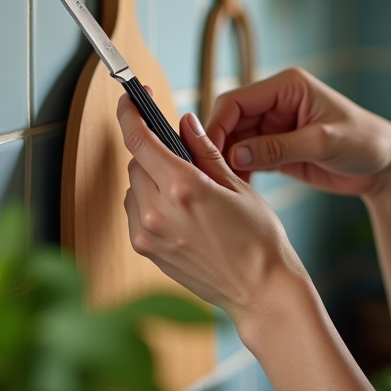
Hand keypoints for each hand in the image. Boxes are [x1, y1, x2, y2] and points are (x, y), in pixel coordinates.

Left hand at [116, 89, 302, 320]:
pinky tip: (180, 210)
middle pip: (137, 162)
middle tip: (181, 153)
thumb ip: (206, 152)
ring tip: (187, 189)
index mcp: (183, 188)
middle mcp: (157, 212)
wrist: (260, 291)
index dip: (131, 113)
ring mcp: (148, 235)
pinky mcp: (146, 252)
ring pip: (134, 187)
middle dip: (154, 150)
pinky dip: (149, 202)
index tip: (131, 99)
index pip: (140, 140)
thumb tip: (186, 122)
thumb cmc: (259, 240)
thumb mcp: (238, 186)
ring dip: (151, 178)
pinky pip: (135, 212)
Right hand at [204, 68, 390, 198]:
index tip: (206, 153)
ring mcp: (276, 127)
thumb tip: (235, 154)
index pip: (236, 100)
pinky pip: (248, 159)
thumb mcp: (323, 143)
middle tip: (210, 176)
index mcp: (287, 86)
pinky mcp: (278, 150)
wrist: (386, 166)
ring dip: (227, 162)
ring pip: (235, 142)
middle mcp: (277, 103)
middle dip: (218, 147)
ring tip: (223, 187)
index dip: (217, 125)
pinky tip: (239, 191)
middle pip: (230, 121)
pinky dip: (240, 173)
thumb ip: (279, 147)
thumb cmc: (364, 142)